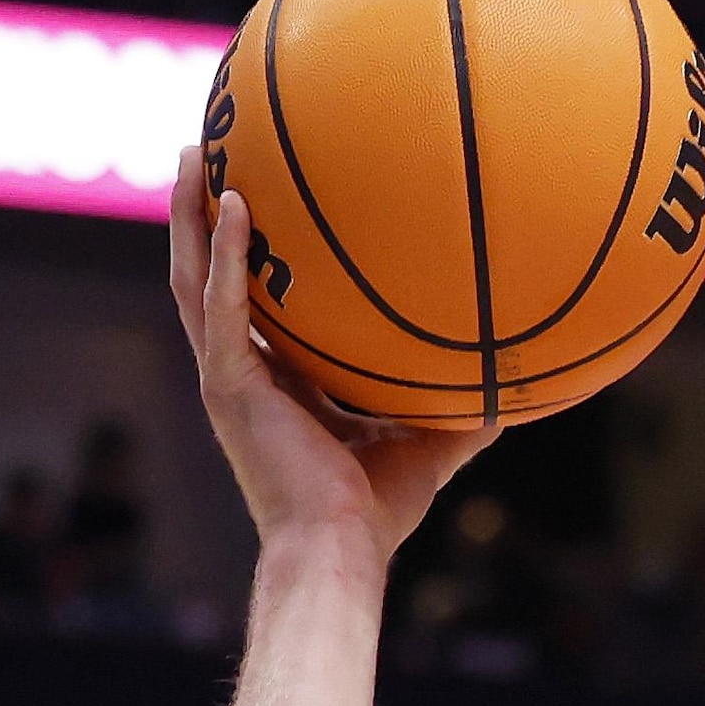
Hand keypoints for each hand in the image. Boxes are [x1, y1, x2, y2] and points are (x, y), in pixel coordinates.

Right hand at [167, 169, 491, 558]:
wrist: (338, 550)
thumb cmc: (375, 514)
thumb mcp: (427, 445)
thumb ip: (459, 409)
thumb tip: (515, 385)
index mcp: (272, 385)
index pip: (249, 309)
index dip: (245, 259)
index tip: (258, 204)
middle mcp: (240, 374)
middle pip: (205, 278)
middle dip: (199, 217)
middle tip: (205, 155)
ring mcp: (227, 378)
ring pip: (192, 280)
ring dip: (189, 217)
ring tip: (193, 156)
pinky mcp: (228, 385)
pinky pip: (222, 306)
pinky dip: (227, 255)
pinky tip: (240, 203)